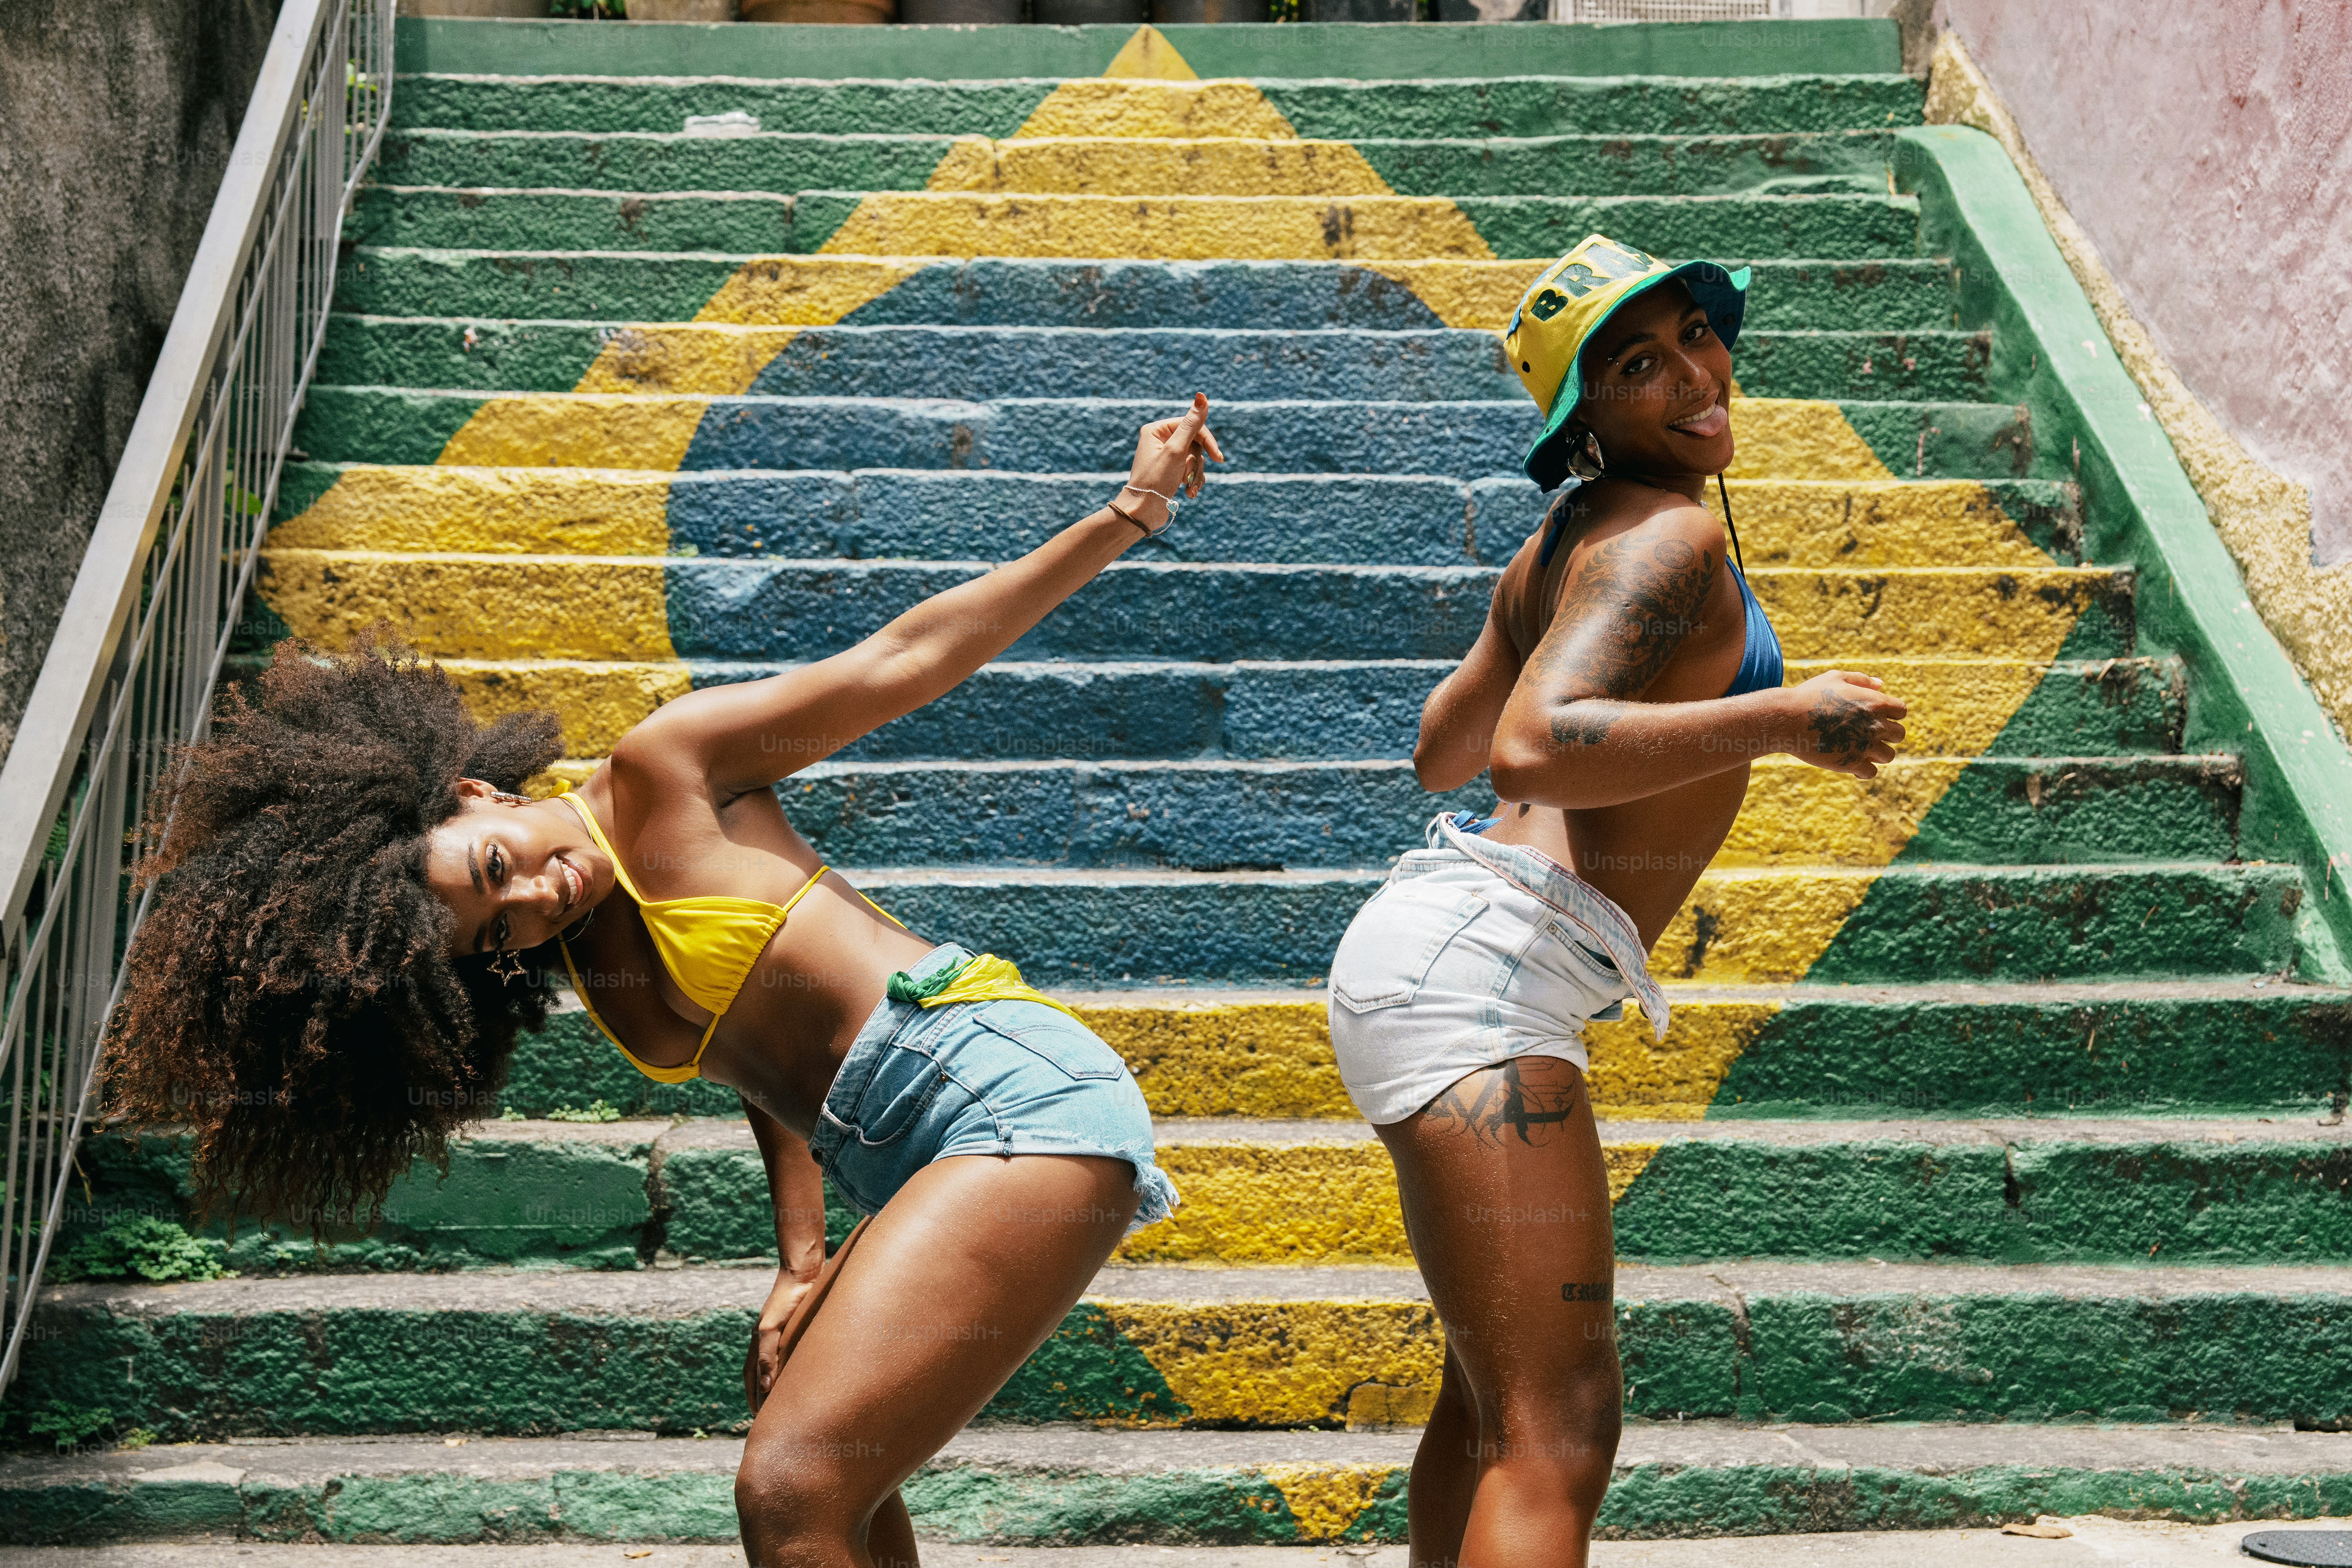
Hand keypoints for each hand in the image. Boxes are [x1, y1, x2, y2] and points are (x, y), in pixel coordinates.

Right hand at [743, 1270, 814, 1414]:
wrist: (803, 1274)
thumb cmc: (785, 1300)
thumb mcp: (771, 1329)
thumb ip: (766, 1356)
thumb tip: (766, 1386)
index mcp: (758, 1342)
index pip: (751, 1376)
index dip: (753, 1395)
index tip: (757, 1416)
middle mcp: (768, 1340)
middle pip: (762, 1373)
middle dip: (765, 1394)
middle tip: (773, 1415)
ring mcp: (783, 1334)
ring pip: (779, 1365)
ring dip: (780, 1383)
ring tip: (788, 1402)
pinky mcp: (800, 1329)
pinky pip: (793, 1354)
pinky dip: (794, 1368)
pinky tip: (804, 1375)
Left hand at [1120, 393, 1224, 528]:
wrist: (1143, 512)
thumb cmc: (1156, 480)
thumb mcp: (1177, 450)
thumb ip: (1191, 424)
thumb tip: (1202, 396)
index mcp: (1157, 430)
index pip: (1192, 426)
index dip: (1207, 441)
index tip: (1219, 458)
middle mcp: (1160, 440)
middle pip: (1195, 444)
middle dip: (1197, 463)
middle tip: (1191, 477)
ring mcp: (1166, 456)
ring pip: (1195, 459)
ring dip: (1196, 475)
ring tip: (1189, 489)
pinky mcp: (1171, 471)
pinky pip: (1191, 470)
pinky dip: (1193, 481)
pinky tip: (1189, 493)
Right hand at [1779, 671, 1906, 777]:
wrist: (1787, 719)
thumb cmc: (1809, 695)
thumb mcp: (1835, 678)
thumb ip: (1861, 680)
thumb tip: (1881, 685)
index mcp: (1875, 703)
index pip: (1901, 711)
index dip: (1890, 713)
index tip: (1875, 716)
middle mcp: (1875, 725)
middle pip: (1899, 735)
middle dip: (1886, 734)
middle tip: (1866, 733)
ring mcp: (1865, 746)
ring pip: (1888, 756)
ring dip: (1877, 753)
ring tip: (1859, 749)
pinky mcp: (1851, 764)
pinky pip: (1871, 773)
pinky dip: (1863, 770)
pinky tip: (1851, 763)